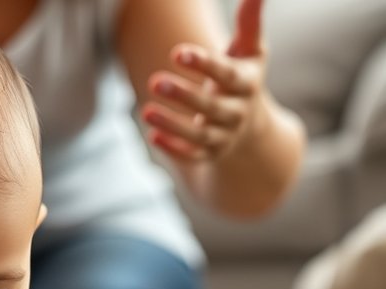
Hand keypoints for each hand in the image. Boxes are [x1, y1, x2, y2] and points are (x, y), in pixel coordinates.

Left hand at [142, 0, 268, 161]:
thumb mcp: (250, 52)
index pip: (226, 74)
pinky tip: (151, 136)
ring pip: (199, 135)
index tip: (178, 52)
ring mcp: (223, 136)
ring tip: (145, 111)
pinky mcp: (208, 155)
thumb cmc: (242, 79)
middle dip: (184, 95)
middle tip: (154, 81)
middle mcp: (237, 113)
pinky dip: (174, 148)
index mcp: (246, 84)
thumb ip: (249, 24)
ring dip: (173, 124)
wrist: (252, 128)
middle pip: (211, 107)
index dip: (203, 63)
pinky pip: (192, 155)